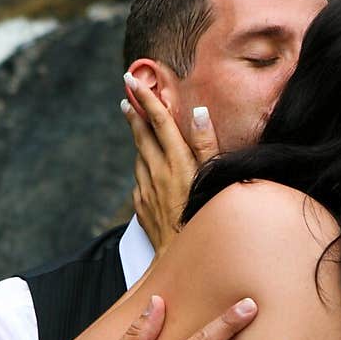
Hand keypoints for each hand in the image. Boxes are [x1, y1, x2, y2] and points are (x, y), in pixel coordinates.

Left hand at [122, 75, 218, 252]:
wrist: (181, 258)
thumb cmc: (205, 218)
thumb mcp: (212, 179)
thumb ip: (207, 145)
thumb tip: (199, 112)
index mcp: (177, 162)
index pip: (159, 121)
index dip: (146, 99)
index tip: (133, 81)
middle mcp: (158, 172)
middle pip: (142, 135)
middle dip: (135, 113)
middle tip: (128, 97)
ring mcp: (147, 189)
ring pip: (140, 156)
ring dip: (138, 139)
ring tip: (137, 126)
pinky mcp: (142, 205)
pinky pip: (140, 179)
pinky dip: (143, 167)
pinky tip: (147, 168)